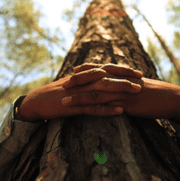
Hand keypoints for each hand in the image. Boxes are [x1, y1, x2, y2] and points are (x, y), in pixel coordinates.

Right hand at [18, 64, 143, 121]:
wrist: (37, 102)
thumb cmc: (56, 94)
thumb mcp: (73, 85)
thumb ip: (86, 82)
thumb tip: (100, 80)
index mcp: (84, 76)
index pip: (106, 69)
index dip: (122, 70)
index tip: (138, 72)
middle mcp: (83, 81)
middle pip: (108, 76)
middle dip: (126, 76)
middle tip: (142, 78)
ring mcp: (80, 93)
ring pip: (104, 89)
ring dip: (121, 90)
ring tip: (137, 91)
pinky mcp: (75, 106)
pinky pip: (93, 107)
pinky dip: (107, 109)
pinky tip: (120, 111)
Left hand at [65, 64, 179, 126]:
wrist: (171, 98)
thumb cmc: (156, 93)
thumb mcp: (139, 85)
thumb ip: (127, 84)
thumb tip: (119, 85)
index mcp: (122, 75)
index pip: (101, 69)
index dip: (87, 69)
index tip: (74, 70)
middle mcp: (120, 81)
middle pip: (94, 79)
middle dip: (77, 81)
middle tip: (62, 84)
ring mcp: (122, 92)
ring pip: (96, 93)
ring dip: (79, 97)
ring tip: (64, 101)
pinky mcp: (126, 105)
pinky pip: (106, 107)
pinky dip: (92, 109)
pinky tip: (83, 113)